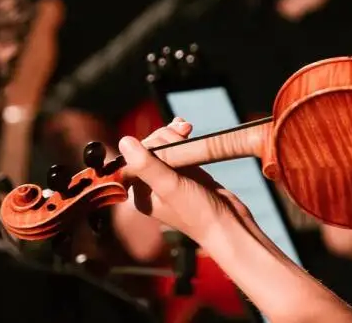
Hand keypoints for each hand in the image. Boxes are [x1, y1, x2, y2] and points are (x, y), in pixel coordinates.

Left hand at [118, 118, 254, 246]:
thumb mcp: (170, 186)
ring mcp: (171, 179)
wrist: (228, 223)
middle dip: (164, 138)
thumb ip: (147, 164)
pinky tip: (187, 128)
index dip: (147, 143)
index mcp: (140, 193)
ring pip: (165, 147)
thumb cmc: (198, 212)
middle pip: (149, 150)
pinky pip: (179, 151)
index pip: (133, 159)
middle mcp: (152, 186)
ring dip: (174, 135)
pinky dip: (182, 139)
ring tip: (187, 130)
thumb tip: (123, 140)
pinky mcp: (188, 174)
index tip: (166, 138)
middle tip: (183, 133)